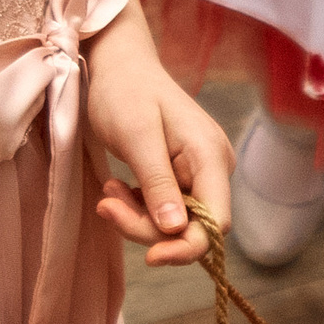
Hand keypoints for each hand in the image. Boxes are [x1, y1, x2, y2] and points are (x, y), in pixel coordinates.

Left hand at [84, 25, 234, 267]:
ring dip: (138, 217)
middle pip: (192, 227)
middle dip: (148, 228)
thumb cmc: (125, 92)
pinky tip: (117, 188)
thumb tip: (176, 230)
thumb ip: (158, 183)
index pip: (216, 223)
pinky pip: (166, 209)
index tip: (149, 258)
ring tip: (109, 192)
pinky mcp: (182, 176)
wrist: (119, 66)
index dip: (186, 247)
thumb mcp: (136, 137)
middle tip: (107, 206)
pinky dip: (139, 207)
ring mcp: (199, 172)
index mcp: (210, 157)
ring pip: (175, 222)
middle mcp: (214, 168)